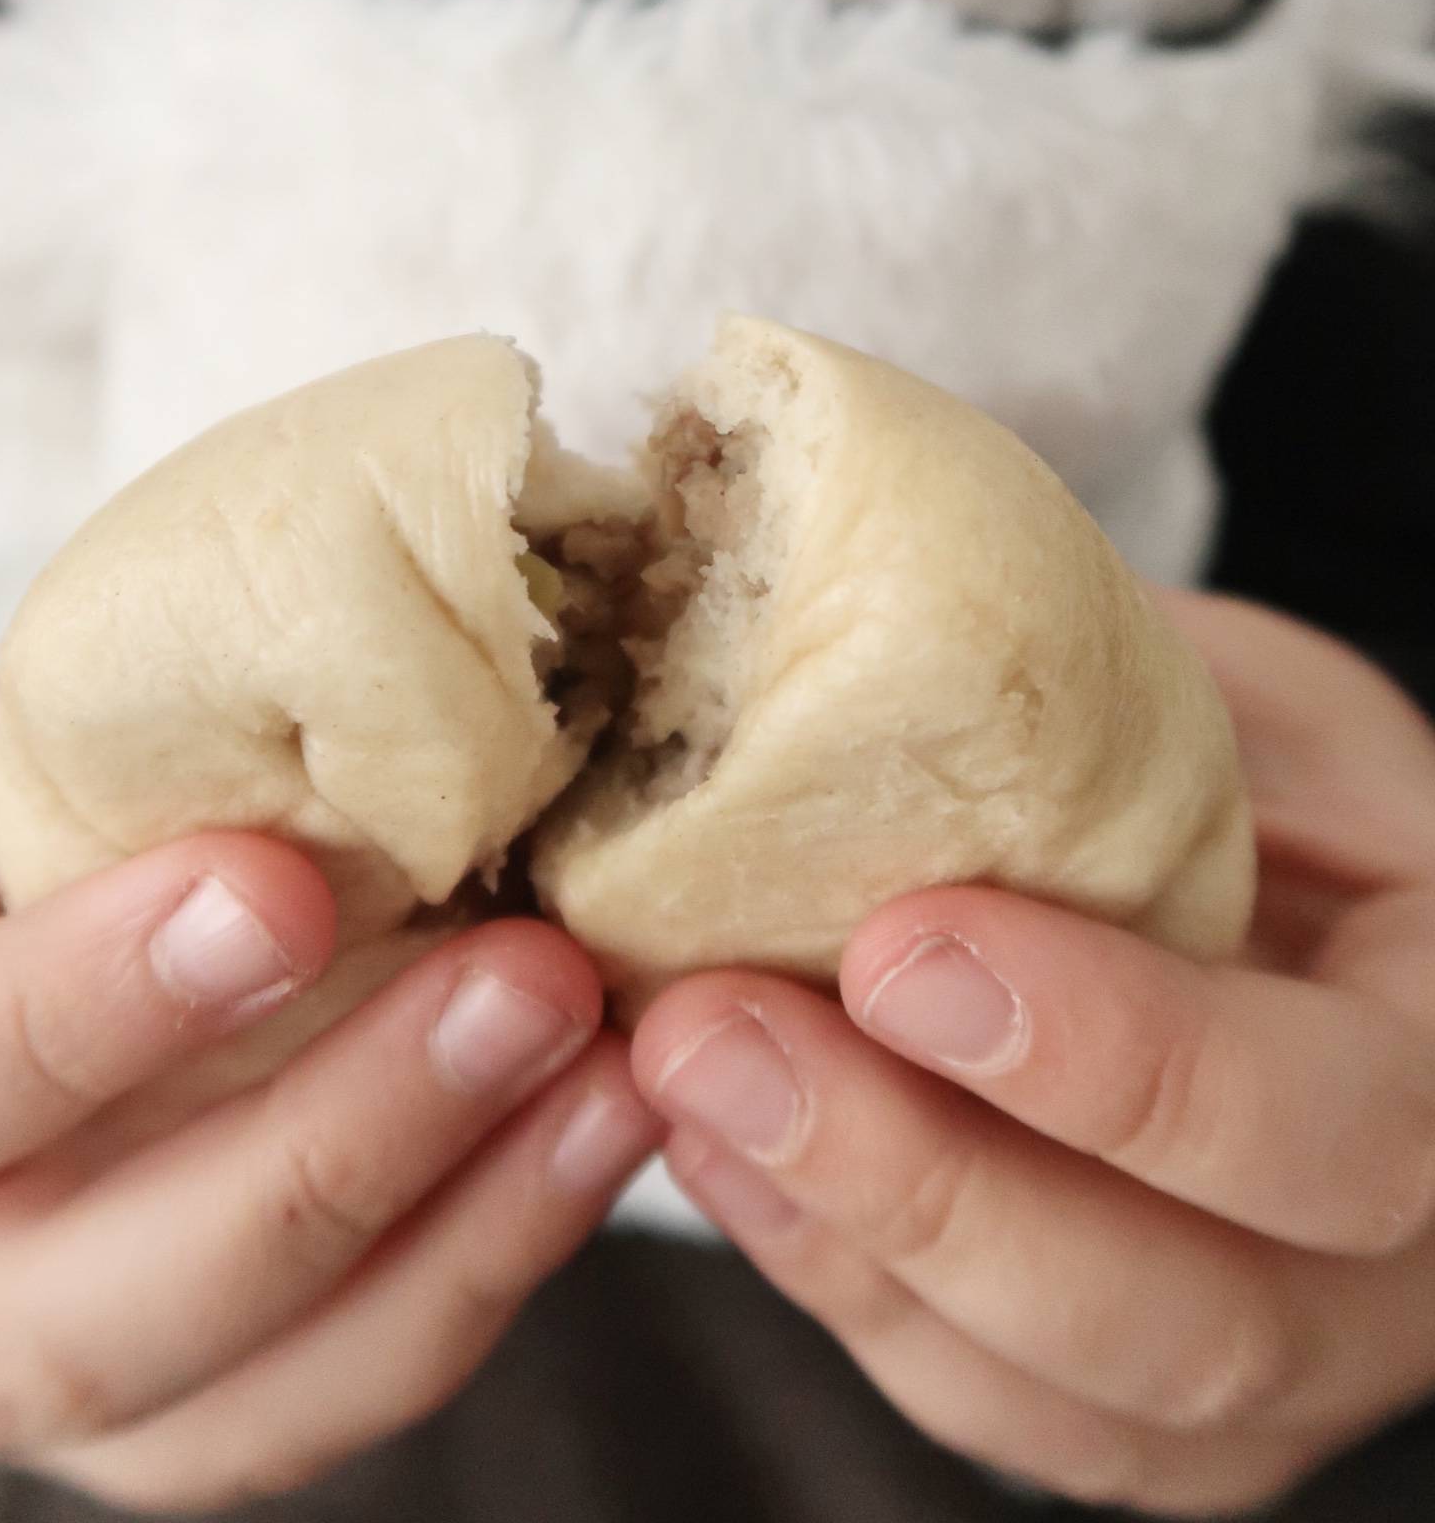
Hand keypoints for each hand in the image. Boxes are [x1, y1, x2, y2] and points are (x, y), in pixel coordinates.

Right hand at [0, 727, 656, 1509]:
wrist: (48, 980)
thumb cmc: (25, 855)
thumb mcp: (21, 793)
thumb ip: (102, 789)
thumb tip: (308, 718)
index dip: (70, 1010)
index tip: (273, 888)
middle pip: (77, 1321)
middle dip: (320, 1155)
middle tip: (520, 983)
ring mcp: (69, 1390)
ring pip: (246, 1394)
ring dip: (457, 1226)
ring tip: (607, 1061)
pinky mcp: (208, 1415)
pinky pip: (358, 1385)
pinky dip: (498, 1255)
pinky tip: (605, 1120)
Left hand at [632, 595, 1434, 1515]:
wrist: (1317, 932)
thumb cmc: (1299, 799)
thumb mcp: (1273, 713)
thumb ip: (1146, 711)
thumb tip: (896, 636)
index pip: (1325, 1129)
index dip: (1123, 1062)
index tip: (906, 948)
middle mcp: (1381, 1272)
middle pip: (1181, 1323)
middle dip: (924, 1182)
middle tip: (720, 1032)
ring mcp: (1266, 1369)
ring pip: (1057, 1399)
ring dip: (840, 1237)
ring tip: (680, 1075)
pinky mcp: (1129, 1407)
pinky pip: (973, 1397)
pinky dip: (823, 1272)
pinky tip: (712, 1139)